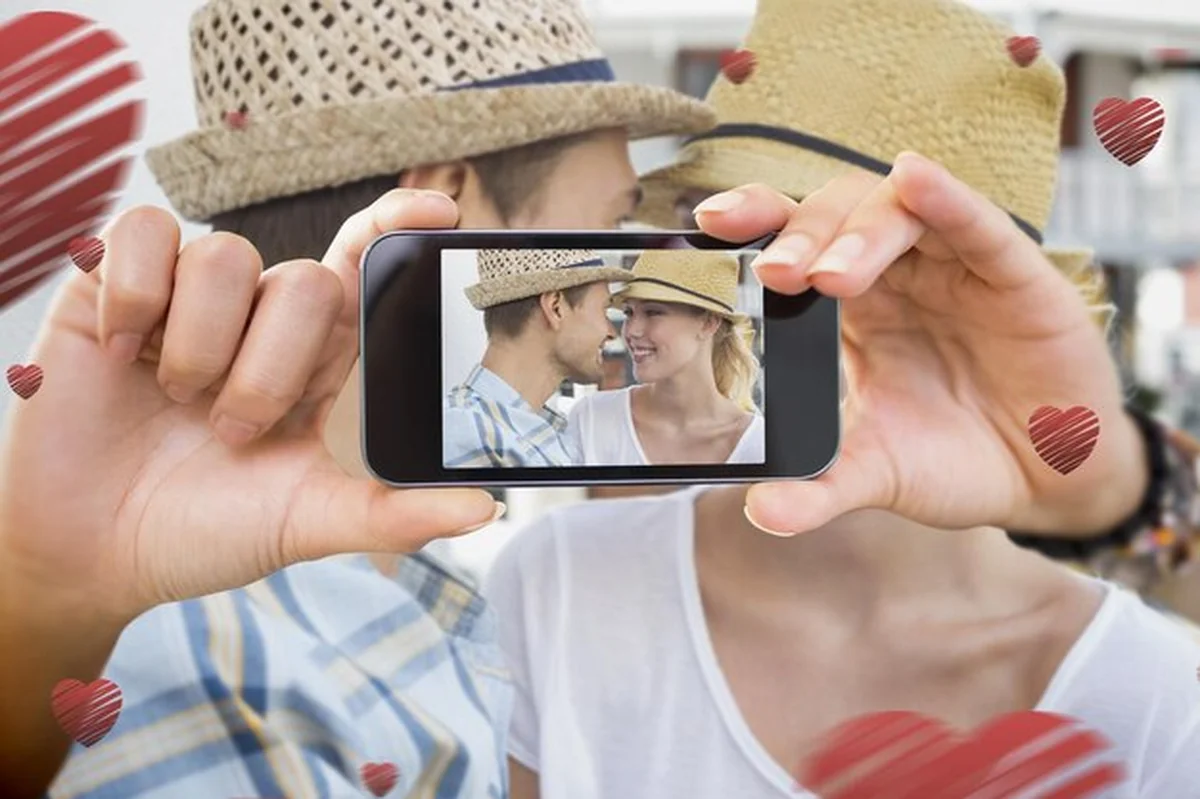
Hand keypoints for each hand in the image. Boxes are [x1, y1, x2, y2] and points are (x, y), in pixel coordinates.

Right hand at [0, 189, 498, 625]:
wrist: (92, 553)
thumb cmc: (208, 530)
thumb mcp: (306, 523)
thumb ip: (392, 513)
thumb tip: (485, 507)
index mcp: (320, 358)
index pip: (367, 266)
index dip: (398, 228)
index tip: (438, 213)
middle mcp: (262, 317)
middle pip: (306, 281)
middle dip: (271, 370)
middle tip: (233, 431)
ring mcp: (190, 298)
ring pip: (226, 257)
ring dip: (204, 347)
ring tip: (176, 402)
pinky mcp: (114, 287)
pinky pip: (146, 235)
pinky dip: (137, 296)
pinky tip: (124, 354)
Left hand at [694, 152, 1147, 536]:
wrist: (1047, 481)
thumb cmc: (955, 458)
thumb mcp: (878, 474)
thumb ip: (821, 488)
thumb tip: (760, 512)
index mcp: (849, 309)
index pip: (794, 246)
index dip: (755, 224)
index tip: (707, 225)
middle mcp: (895, 274)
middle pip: (836, 216)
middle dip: (799, 235)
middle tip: (773, 275)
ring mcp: (953, 266)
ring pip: (897, 212)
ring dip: (859, 232)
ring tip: (829, 276)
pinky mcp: (1012, 273)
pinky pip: (976, 225)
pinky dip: (946, 199)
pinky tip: (917, 178)